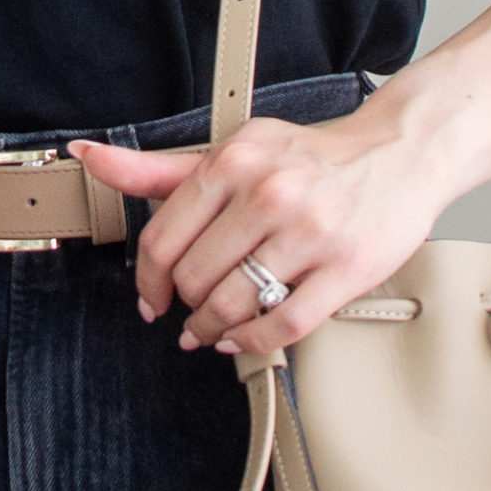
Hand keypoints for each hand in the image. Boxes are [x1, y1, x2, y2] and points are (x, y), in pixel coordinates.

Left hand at [67, 97, 447, 356]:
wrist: (400, 152)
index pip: (163, 238)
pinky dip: (254, 341)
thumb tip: (89, 156)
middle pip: (195, 278)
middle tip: (189, 314)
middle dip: (185, 305)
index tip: (151, 298)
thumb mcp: (233, 149)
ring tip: (211, 330)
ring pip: (234, 304)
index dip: (148, 280)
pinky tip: (245, 336)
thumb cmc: (311, 157)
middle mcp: (268, 194)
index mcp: (233, 162)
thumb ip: (160, 168)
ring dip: (213, 329)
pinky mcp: (346, 268)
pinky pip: (283, 324)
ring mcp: (310, 232)